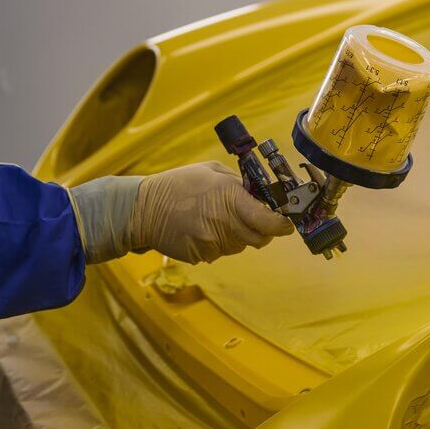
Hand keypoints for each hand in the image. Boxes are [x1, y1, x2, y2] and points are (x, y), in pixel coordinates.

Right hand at [129, 161, 293, 263]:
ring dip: (238, 235)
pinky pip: (221, 252)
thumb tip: (260, 195)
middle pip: (260, 238)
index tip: (286, 223)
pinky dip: (218, 242)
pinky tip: (202, 228)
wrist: (143, 208)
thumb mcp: (212, 173)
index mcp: (231, 199)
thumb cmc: (178, 185)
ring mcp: (213, 243)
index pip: (270, 222)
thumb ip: (239, 185)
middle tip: (253, 218)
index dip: (282, 224)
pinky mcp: (201, 255)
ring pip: (240, 246)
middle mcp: (225, 224)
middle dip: (261, 229)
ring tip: (216, 218)